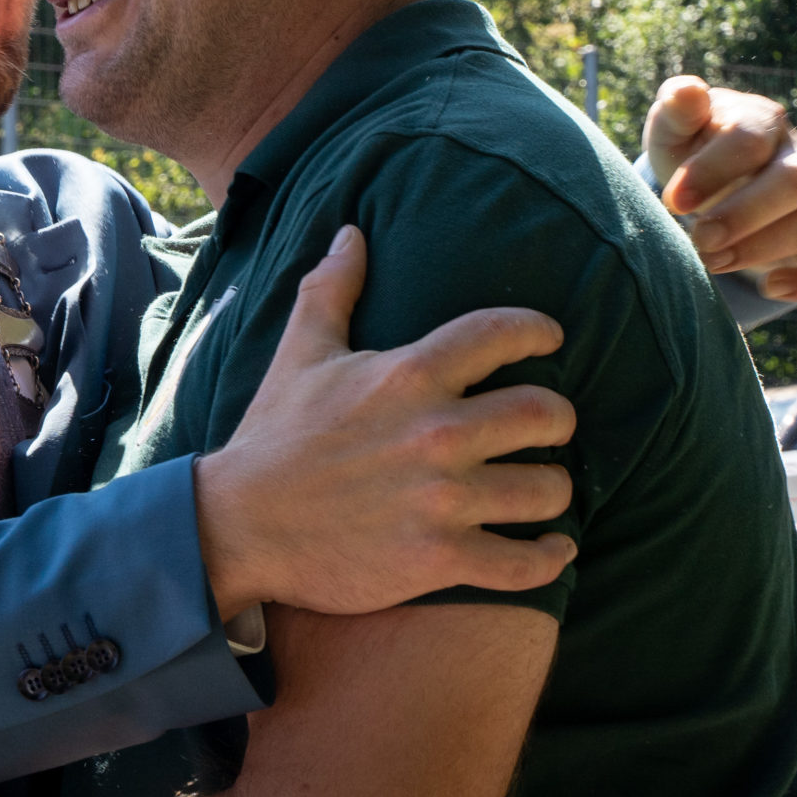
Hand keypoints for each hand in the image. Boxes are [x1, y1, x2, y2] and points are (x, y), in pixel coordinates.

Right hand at [193, 226, 575, 618]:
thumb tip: (350, 232)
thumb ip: (332, 289)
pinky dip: (549, 557)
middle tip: (550, 427)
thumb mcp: (301, 354)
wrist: (238, 525)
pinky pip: (526, 564)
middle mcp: (436, 433)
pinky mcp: (440, 559)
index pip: (502, 333)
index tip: (550, 339)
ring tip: (542, 489)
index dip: (537, 332)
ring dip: (552, 490)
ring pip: (547, 490)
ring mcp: (442, 500)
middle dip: (558, 419)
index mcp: (409, 374)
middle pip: (546, 414)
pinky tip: (552, 547)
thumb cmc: (275, 436)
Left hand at [642, 76, 796, 303]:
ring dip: (760, 250)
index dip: (713, 171)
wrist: (709, 183)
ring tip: (711, 262)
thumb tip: (687, 89)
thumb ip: (676, 110)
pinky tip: (770, 288)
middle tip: (699, 239)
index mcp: (763, 120)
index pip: (750, 139)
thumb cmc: (690, 149)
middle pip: (792, 183)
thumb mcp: (674, 129)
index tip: (673, 201)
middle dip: (743, 215)